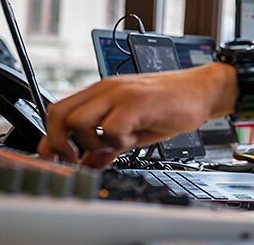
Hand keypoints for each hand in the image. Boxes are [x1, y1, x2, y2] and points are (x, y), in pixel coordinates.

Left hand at [38, 63, 234, 167]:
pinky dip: (117, 142)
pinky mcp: (136, 102)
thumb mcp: (134, 128)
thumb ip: (108, 144)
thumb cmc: (172, 105)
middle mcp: (105, 89)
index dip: (51, 140)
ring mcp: (119, 93)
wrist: (202, 90)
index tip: (60, 161)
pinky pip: (110, 129)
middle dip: (61, 144)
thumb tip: (88, 164)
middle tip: (81, 158)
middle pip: (58, 115)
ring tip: (116, 143)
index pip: (57, 112)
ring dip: (92, 143)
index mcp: (101, 93)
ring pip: (78, 122)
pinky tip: (133, 139)